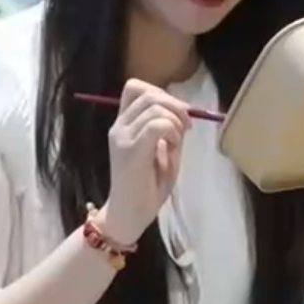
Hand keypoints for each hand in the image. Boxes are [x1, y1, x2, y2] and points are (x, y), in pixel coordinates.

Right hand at [99, 79, 191, 242]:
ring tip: (175, 143)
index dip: (160, 93)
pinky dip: (172, 132)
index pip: (135, 87)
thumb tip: (183, 110)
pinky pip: (157, 125)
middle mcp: (119, 126)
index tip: (176, 114)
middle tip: (185, 128)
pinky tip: (171, 148)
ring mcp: (122, 137)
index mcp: (123, 124)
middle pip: (148, 93)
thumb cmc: (146, 188)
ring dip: (174, 121)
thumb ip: (169, 129)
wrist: (128, 216)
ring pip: (155, 106)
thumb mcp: (162, 151)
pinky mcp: (131, 151)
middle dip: (174, 105)